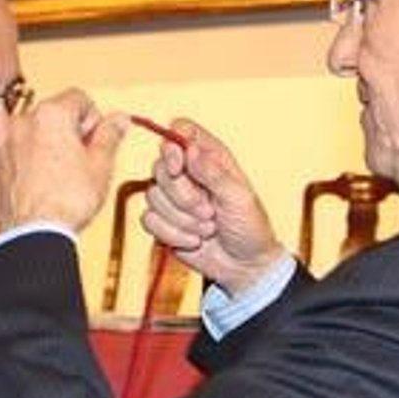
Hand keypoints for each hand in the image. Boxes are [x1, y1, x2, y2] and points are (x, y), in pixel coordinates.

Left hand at [0, 89, 126, 232]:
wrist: (33, 234)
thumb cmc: (65, 203)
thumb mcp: (101, 165)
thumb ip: (110, 135)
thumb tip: (118, 120)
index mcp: (51, 115)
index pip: (79, 98)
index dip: (93, 120)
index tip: (95, 140)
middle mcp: (22, 123)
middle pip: (53, 115)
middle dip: (69, 133)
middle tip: (81, 162)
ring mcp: (4, 145)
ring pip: (33, 135)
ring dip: (47, 148)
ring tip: (61, 178)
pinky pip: (16, 156)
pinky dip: (28, 165)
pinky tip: (42, 186)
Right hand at [139, 119, 284, 295]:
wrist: (243, 266)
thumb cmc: (249, 227)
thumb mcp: (239, 197)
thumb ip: (212, 172)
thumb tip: (189, 149)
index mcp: (210, 157)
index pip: (180, 130)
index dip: (172, 144)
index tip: (178, 166)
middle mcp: (188, 172)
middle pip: (160, 166)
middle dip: (183, 195)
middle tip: (209, 211)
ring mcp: (173, 197)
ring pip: (153, 195)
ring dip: (182, 219)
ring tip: (208, 228)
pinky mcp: (162, 221)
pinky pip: (149, 220)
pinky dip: (173, 234)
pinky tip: (194, 240)